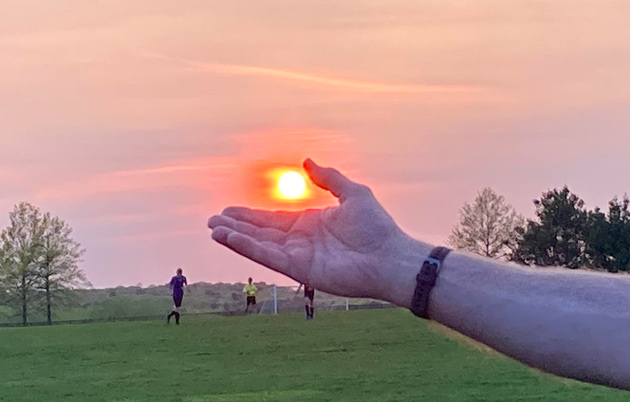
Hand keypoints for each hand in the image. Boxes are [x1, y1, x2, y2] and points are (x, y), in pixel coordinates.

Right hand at [208, 159, 423, 302]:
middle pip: (260, 232)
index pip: (272, 219)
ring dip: (236, 238)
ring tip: (214, 230)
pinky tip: (231, 239)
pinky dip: (249, 248)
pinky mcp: (301, 270)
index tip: (227, 211)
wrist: (390, 256)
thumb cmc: (377, 227)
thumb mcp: (352, 193)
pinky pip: (270, 257)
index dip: (249, 215)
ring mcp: (299, 256)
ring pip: (260, 245)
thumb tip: (307, 161)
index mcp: (310, 223)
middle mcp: (300, 240)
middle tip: (212, 220)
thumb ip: (328, 178)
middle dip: (236, 226)